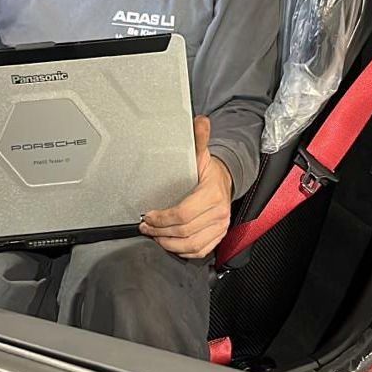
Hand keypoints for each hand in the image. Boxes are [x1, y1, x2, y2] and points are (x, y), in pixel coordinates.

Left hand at [139, 115, 232, 259]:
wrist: (226, 182)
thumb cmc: (209, 171)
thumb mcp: (202, 154)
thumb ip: (198, 138)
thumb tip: (200, 120)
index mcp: (211, 194)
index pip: (183, 213)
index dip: (161, 218)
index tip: (147, 215)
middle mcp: (218, 213)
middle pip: (184, 231)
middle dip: (160, 231)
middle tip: (145, 227)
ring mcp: (220, 227)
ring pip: (191, 245)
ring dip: (168, 243)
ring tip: (154, 236)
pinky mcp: (218, 236)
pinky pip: (200, 251)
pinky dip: (183, 251)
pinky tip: (170, 244)